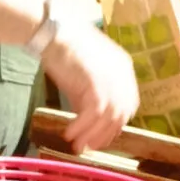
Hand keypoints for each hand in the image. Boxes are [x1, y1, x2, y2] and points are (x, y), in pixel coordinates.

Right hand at [42, 23, 138, 152]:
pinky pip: (93, 115)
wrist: (52, 33)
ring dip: (91, 135)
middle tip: (89, 147)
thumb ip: (89, 97)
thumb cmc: (65, 51)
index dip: (115, 124)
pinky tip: (69, 134)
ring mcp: (112, 79)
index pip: (127, 105)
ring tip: (77, 146)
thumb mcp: (83, 76)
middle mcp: (123, 75)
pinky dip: (81, 127)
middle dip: (105, 134)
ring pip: (108, 118)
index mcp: (124, 70)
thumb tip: (86, 121)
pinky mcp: (96, 84)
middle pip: (121, 114)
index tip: (101, 137)